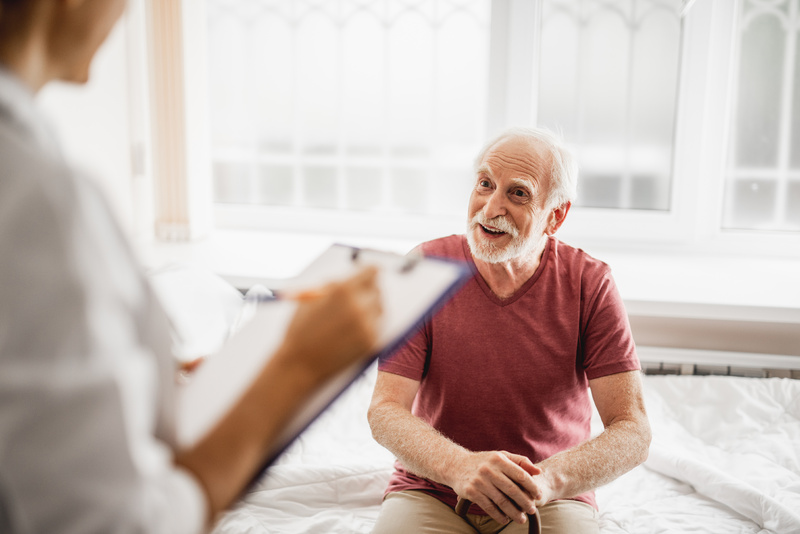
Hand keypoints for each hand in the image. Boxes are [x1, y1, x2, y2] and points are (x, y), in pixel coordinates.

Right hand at [277, 266, 381, 384]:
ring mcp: (368, 326)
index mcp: (343, 290)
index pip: (371, 271)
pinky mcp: (372, 343)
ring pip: (380, 308)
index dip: (369, 272)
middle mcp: (359, 306)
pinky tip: (354, 329)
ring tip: (353, 315)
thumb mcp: (311, 297)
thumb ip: (334, 284)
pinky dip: (370, 325)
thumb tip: (353, 275)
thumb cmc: (300, 330)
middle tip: (361, 295)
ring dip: (371, 308)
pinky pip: (378, 327)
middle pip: (377, 290)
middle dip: (368, 291)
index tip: (369, 273)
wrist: (299, 365)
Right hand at [448, 450, 541, 524]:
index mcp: (499, 459)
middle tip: (532, 510)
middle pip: (512, 490)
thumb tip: (538, 472)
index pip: (520, 475)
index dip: (532, 486)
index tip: (538, 495)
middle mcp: (489, 469)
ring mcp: (479, 481)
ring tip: (521, 519)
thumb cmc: (483, 461)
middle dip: (525, 502)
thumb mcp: (500, 456)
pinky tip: (505, 519)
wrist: (455, 465)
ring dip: (513, 512)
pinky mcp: (471, 492)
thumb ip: (520, 461)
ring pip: (501, 501)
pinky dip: (498, 515)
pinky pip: (489, 507)